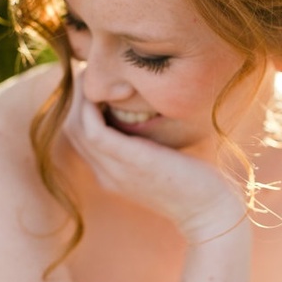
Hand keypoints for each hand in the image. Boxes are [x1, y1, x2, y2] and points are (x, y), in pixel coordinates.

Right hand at [63, 72, 245, 242]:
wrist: (210, 211)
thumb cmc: (198, 182)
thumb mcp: (167, 159)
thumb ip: (152, 141)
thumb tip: (154, 113)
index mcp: (112, 174)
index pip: (81, 135)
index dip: (84, 105)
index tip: (101, 81)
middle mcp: (106, 174)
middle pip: (71, 128)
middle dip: (77, 95)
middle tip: (92, 70)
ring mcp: (113, 170)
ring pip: (75, 126)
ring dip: (81, 96)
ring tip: (95, 73)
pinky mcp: (127, 162)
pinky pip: (92, 130)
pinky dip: (93, 107)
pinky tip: (110, 89)